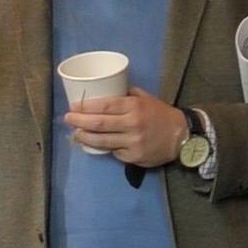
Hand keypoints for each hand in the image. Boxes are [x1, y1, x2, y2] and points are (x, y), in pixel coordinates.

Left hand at [63, 86, 188, 167]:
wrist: (180, 136)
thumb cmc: (159, 114)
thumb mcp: (145, 98)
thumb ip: (126, 95)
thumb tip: (103, 90)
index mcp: (134, 106)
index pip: (105, 105)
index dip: (86, 106)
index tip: (73, 106)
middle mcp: (132, 124)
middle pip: (99, 124)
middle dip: (79, 121)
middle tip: (67, 119)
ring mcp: (133, 142)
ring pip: (102, 141)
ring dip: (84, 137)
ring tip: (75, 133)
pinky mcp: (134, 157)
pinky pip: (113, 153)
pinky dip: (104, 148)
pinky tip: (96, 144)